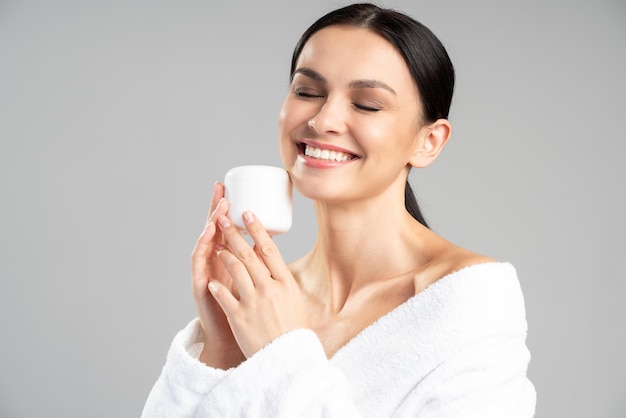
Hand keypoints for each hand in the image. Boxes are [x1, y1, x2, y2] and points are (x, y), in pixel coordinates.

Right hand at [191, 182, 243, 368]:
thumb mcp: (252, 280)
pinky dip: (203, 250)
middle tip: (221, 189)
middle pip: (212, 230)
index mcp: (225, 258)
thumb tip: (267, 238)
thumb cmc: (245, 308)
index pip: (225, 227)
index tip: (229, 187)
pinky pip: (200, 265)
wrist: (232, 338)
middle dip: (215, 209)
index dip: (226, 208)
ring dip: (210, 225)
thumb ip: (255, 259)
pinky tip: (207, 238)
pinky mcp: (201, 287)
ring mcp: (205, 273)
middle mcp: (213, 262)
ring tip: (218, 211)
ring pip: (205, 244)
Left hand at [209, 210, 309, 357]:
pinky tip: (212, 279)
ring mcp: (253, 302)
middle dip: (233, 233)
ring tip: (217, 245)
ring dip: (224, 254)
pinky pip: (224, 295)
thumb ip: (284, 282)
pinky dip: (217, 286)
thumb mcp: (296, 302)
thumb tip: (276, 263)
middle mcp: (269, 289)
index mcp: (286, 283)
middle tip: (223, 218)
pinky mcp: (239, 317)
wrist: (287, 360)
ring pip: (234, 270)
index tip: (248, 214)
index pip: (270, 249)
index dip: (257, 229)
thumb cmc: (294, 332)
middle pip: (248, 254)